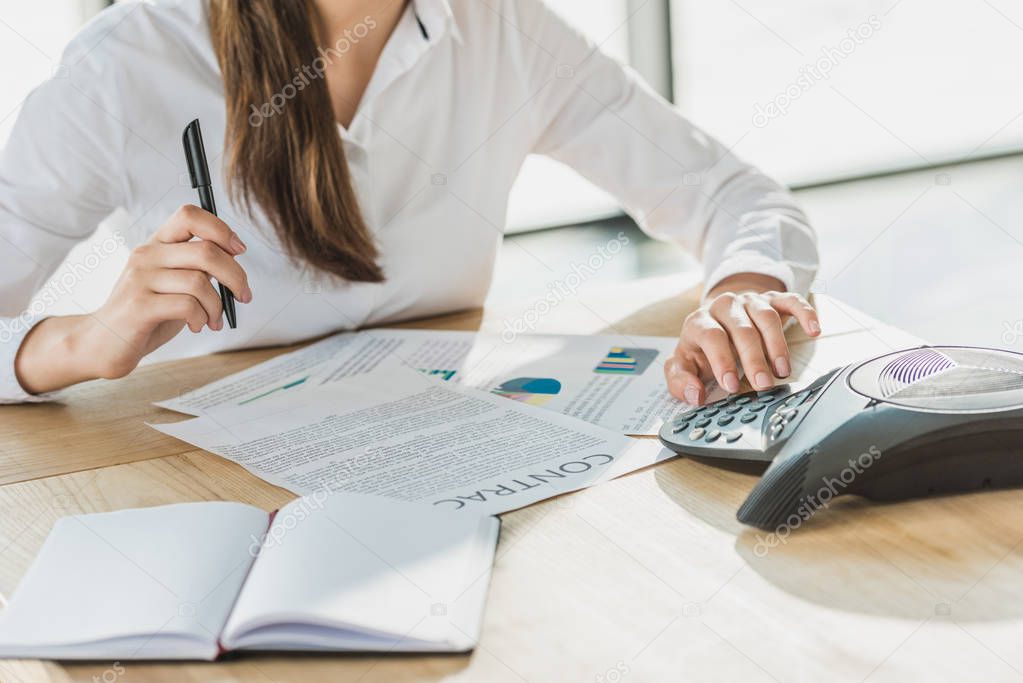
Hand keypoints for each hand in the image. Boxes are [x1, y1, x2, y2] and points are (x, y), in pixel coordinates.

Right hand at [15, 205, 252, 392]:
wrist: (102, 343)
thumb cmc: (147, 313)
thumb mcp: (174, 284)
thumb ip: (197, 268)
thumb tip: (234, 259)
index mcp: (157, 244)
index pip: (190, 215)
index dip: (221, 229)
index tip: (239, 251)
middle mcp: (147, 255)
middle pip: (206, 251)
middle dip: (236, 276)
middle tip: (243, 296)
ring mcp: (140, 278)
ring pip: (199, 281)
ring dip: (217, 306)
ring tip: (213, 320)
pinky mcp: (138, 306)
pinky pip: (187, 305)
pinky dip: (201, 317)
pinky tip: (197, 325)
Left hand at [664, 275, 819, 405]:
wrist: (717, 318)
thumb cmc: (701, 348)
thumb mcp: (682, 364)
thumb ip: (680, 381)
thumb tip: (694, 394)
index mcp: (699, 322)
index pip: (711, 336)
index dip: (722, 360)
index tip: (731, 385)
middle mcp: (724, 307)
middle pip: (742, 329)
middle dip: (754, 359)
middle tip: (763, 385)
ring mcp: (749, 301)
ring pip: (766, 317)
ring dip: (777, 345)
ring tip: (782, 371)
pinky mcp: (771, 299)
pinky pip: (790, 301)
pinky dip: (804, 313)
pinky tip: (814, 331)